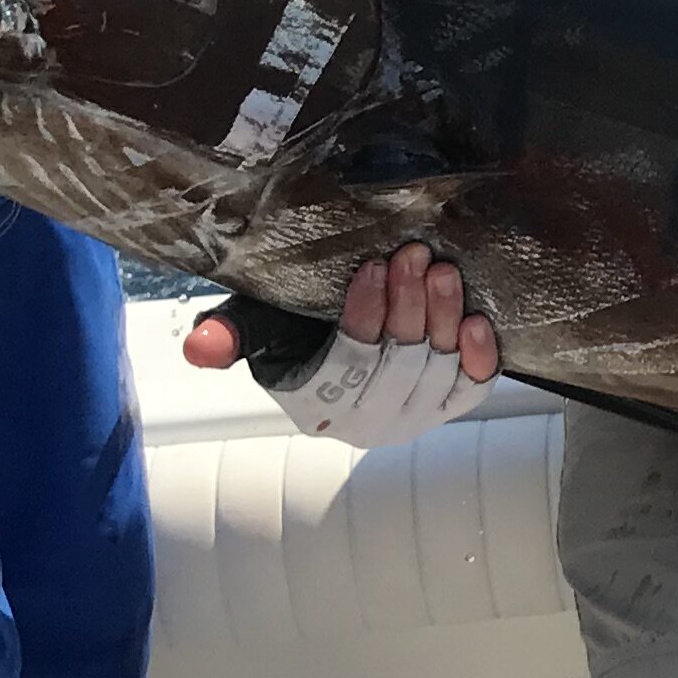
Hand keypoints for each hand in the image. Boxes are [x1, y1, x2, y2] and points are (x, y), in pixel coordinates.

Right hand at [182, 242, 500, 447]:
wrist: (348, 334)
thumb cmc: (301, 328)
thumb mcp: (262, 323)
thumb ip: (231, 332)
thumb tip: (198, 347)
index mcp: (316, 404)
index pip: (345, 362)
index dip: (362, 316)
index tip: (371, 268)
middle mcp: (366, 422)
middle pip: (396, 364)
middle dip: (406, 306)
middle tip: (414, 255)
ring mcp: (413, 416)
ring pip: (436, 370)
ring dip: (441, 317)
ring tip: (442, 270)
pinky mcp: (450, 405)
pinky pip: (472, 388)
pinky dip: (479, 356)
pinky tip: (478, 320)